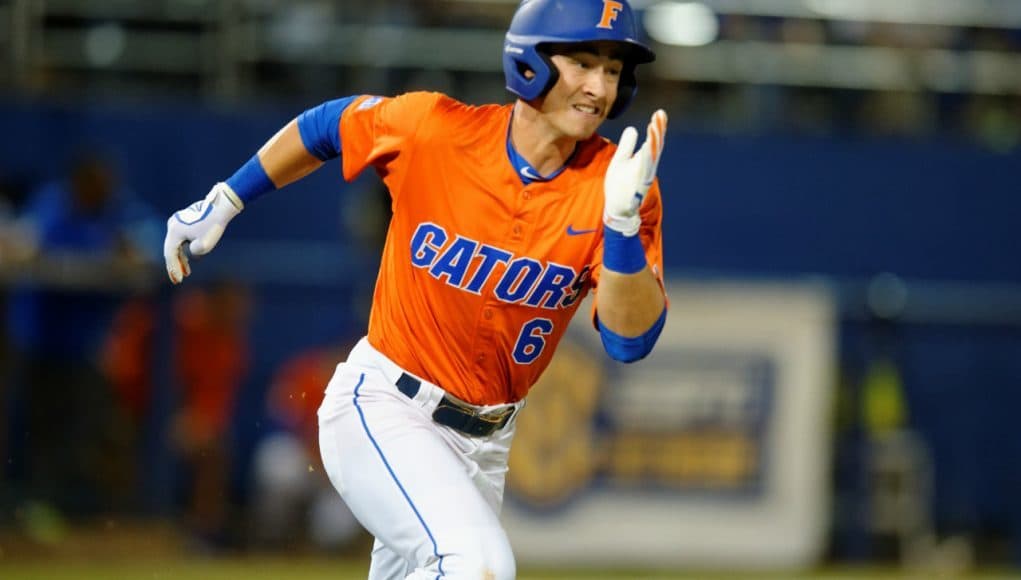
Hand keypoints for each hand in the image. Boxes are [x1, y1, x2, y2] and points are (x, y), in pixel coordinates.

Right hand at [163, 182, 242, 283]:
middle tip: (178, 280)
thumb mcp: (204, 245)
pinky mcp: (185, 221)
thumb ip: (193, 253)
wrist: (221, 206)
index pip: (170, 254)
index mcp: (174, 231)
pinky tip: (189, 259)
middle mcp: (173, 225)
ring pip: (176, 244)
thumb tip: (190, 252)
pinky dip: (184, 249)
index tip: (178, 281)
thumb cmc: (213, 225)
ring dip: (181, 259)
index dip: (173, 268)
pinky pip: (181, 239)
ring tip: (186, 273)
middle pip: (171, 249)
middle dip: (175, 266)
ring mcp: (178, 221)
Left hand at [603, 109, 667, 236]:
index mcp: (644, 161)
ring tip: (653, 129)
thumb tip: (633, 128)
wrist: (617, 209)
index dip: (657, 128)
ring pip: (650, 159)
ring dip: (652, 144)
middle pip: (655, 147)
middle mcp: (647, 168)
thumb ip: (627, 145)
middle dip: (658, 132)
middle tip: (660, 115)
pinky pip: (642, 174)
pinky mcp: (636, 189)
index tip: (660, 113)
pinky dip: (645, 162)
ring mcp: (642, 179)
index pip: (653, 141)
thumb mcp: (620, 160)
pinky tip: (646, 150)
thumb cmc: (620, 185)